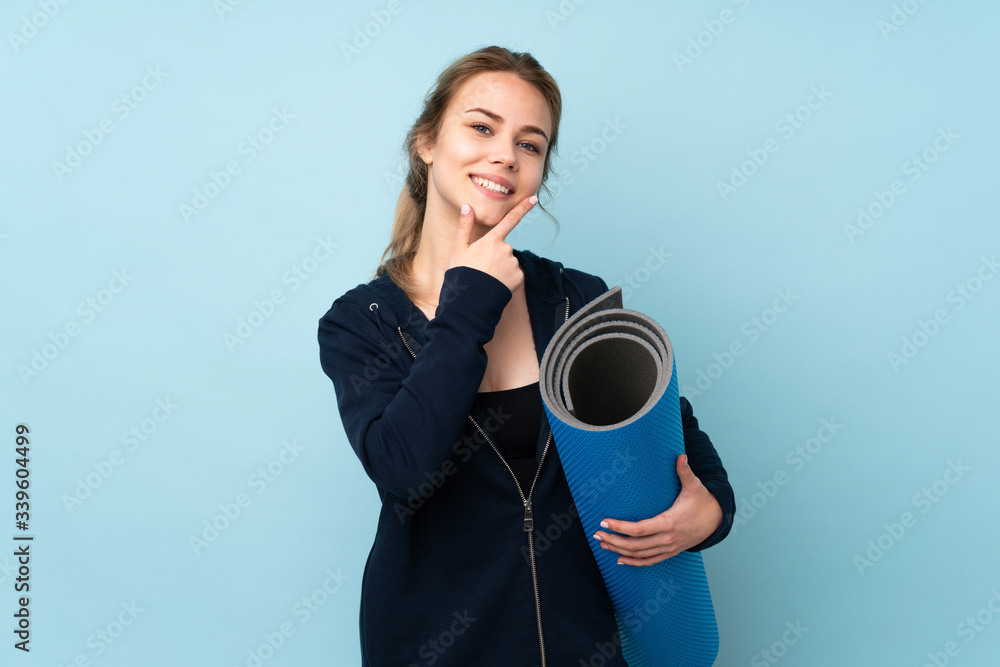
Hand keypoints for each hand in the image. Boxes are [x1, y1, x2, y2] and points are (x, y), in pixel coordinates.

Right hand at [448, 195, 537, 293]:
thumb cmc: (462, 273)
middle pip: (504, 248)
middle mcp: (506, 249)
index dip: (523, 208)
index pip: (510, 220)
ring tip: (487, 278)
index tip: (534, 199)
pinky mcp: (519, 277)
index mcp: (492, 240)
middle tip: (481, 269)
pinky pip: (514, 274)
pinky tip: (496, 284)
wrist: (470, 300)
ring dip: (500, 268)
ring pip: (509, 261)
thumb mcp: (458, 249)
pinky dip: (507, 278)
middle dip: (495, 256)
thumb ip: (465, 226)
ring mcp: (514, 264)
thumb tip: (467, 206)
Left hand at [592, 454, 722, 565]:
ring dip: (619, 551)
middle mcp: (667, 539)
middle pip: (634, 545)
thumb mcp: (695, 486)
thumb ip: (685, 472)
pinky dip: (634, 563)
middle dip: (614, 540)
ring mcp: (668, 548)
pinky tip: (620, 560)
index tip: (604, 521)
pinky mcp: (670, 552)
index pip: (639, 530)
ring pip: (639, 555)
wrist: (716, 521)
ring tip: (603, 544)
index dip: (620, 527)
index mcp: (669, 523)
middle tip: (597, 533)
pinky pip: (649, 561)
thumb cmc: (702, 502)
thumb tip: (681, 456)